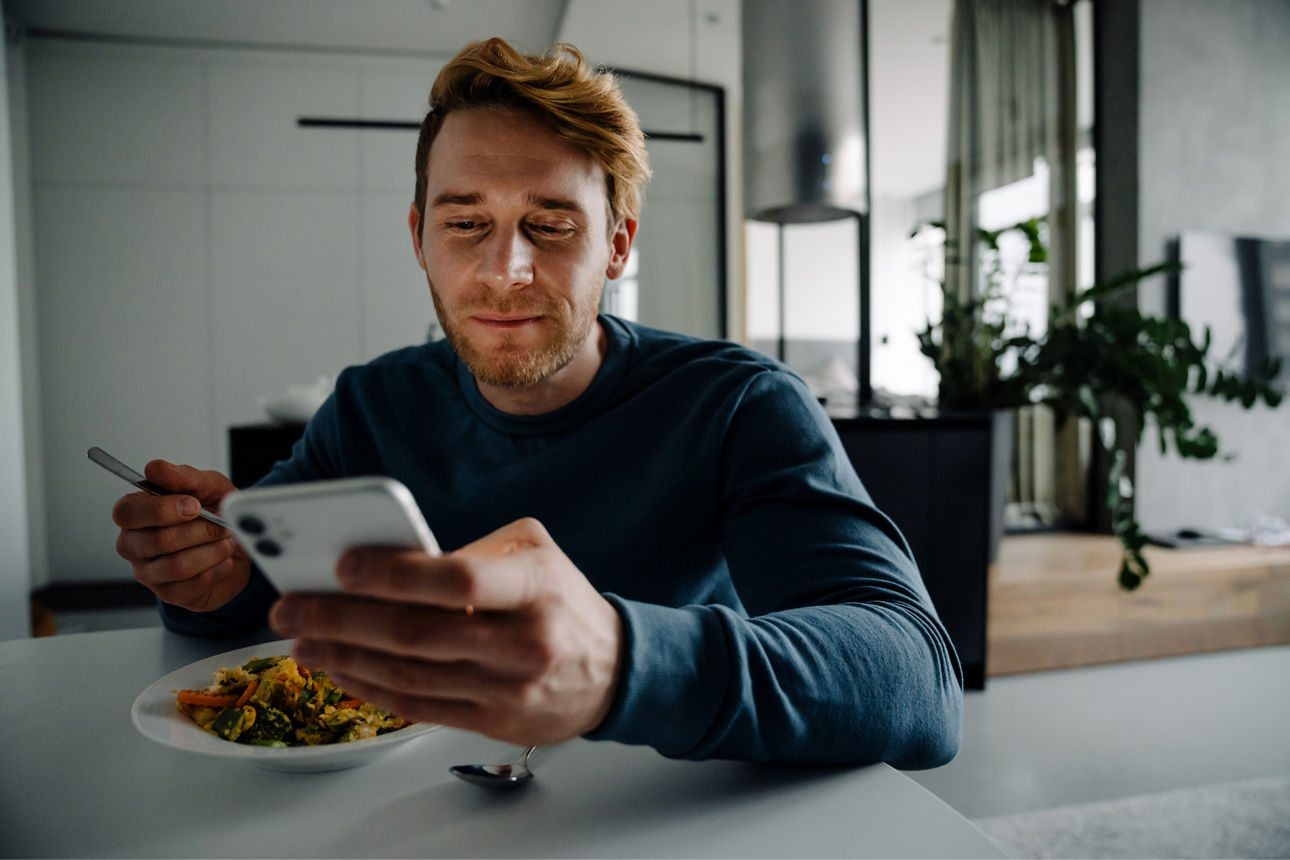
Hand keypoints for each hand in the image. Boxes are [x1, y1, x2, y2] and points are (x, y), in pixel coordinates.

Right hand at [112, 460, 249, 611]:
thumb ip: (183, 477)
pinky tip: (225, 559)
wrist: (237, 544)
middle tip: (222, 524)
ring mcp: (149, 572)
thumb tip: (155, 468)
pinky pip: (194, 584)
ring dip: (212, 551)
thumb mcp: (207, 486)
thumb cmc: (214, 511)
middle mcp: (134, 544)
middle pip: (158, 541)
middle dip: (200, 531)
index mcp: (135, 513)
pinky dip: (218, 568)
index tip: (194, 505)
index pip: (126, 513)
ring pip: (178, 566)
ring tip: (227, 541)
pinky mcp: (170, 594)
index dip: (161, 510)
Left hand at [268, 518, 624, 746]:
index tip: (342, 565)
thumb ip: (472, 550)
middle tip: (291, 606)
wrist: (614, 669)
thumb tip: (392, 561)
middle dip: (342, 619)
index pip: (457, 579)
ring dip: (344, 656)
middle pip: (417, 633)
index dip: (394, 574)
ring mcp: (506, 688)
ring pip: (409, 675)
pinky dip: (369, 687)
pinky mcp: (492, 720)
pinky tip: (339, 667)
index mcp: (534, 587)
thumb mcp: (535, 552)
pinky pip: (418, 707)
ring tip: (301, 638)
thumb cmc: (563, 601)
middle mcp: (522, 641)